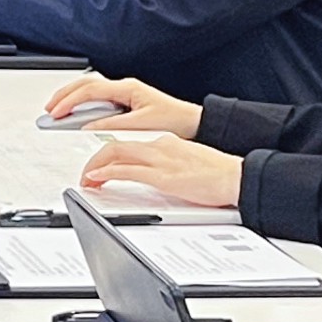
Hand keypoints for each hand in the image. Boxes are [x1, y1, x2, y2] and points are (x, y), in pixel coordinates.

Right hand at [45, 72, 202, 139]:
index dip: (70, 101)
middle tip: (49, 109)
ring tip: (57, 111)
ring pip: (90, 91)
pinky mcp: (125, 103)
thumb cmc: (174, 119)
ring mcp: (124, 95)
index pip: (90, 90)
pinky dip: (83, 106)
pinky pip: (98, 100)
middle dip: (64, 95)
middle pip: (85, 85)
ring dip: (72, 99)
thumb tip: (89, 127)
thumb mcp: (141, 124)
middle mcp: (124, 88)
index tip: (56, 112)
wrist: (193, 123)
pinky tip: (76, 115)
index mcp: (127, 88)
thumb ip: (113, 125)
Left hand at [77, 134, 242, 207]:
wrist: (236, 176)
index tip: (98, 164)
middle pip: (115, 144)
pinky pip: (126, 170)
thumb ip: (167, 164)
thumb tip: (153, 174)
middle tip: (85, 173)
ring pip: (115, 153)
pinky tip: (98, 178)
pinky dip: (107, 173)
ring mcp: (160, 160)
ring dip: (95, 166)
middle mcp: (159, 146)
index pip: (128, 142)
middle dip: (94, 158)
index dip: (106, 152)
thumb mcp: (186, 162)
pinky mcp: (162, 176)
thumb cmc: (216, 173)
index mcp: (165, 142)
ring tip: (86, 179)